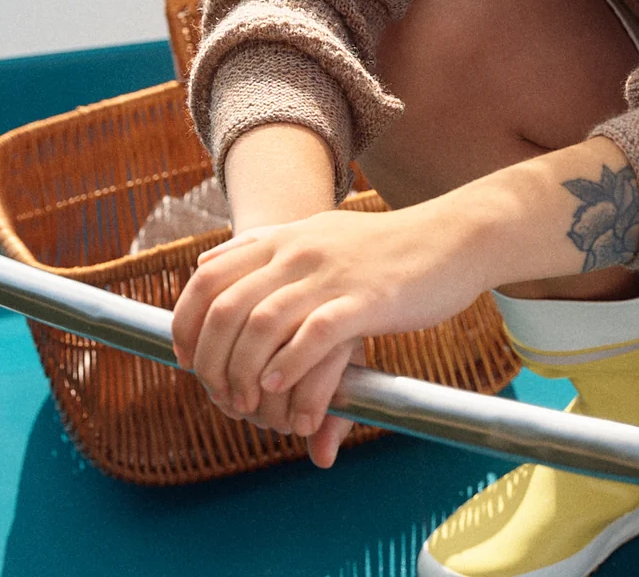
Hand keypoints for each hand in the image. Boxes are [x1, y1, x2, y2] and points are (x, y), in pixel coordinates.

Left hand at [170, 205, 484, 462]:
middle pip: (227, 307)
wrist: (453, 235)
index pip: (208, 277)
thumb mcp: (316, 234)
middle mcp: (298, 252)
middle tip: (218, 394)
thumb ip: (262, 248)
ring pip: (262, 323)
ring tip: (247, 403)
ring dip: (245, 371)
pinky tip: (280, 387)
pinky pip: (315, 333)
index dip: (186, 321)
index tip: (185, 358)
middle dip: (211, 359)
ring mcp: (331, 274)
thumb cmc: (384, 246)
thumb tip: (204, 260)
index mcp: (283, 238)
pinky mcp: (367, 300)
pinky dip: (290, 364)